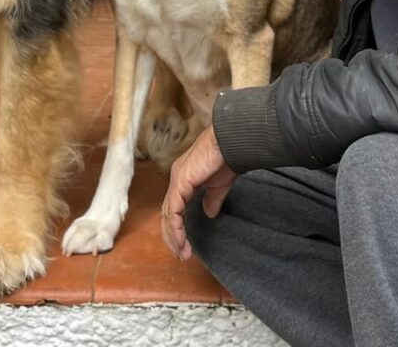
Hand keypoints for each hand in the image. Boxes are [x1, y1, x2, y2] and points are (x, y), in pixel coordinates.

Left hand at [161, 125, 235, 260]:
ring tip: (182, 253)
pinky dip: (176, 229)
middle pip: (166, 213)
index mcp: (183, 177)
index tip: (184, 245)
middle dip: (172, 236)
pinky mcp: (180, 183)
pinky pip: (173, 212)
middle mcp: (176, 178)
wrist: (230, 142)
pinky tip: (181, 241)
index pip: (174, 206)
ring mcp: (176, 180)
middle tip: (180, 254)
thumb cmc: (227, 158)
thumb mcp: (218, 185)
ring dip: (173, 236)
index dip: (177, 227)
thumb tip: (209, 213)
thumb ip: (211, 199)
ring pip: (167, 215)